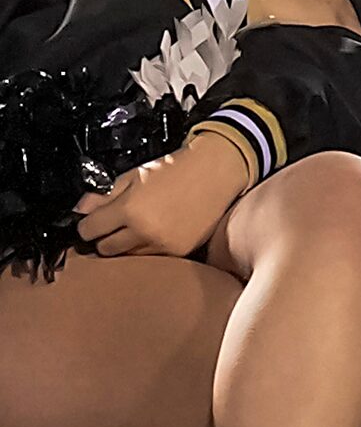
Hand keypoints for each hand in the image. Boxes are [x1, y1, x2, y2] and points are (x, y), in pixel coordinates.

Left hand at [73, 131, 252, 257]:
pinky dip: (148, 246)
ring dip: (126, 244)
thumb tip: (80, 210)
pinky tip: (156, 230)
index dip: (87, 224)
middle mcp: (145, 231)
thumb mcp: (132, 175)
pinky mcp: (179, 251)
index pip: (88, 230)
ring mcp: (163, 244)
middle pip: (105, 248)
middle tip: (115, 224)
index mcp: (129, 210)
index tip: (92, 221)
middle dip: (105, 237)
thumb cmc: (175, 169)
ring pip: (127, 256)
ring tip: (138, 226)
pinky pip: (151, 257)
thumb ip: (102, 195)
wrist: (215, 173)